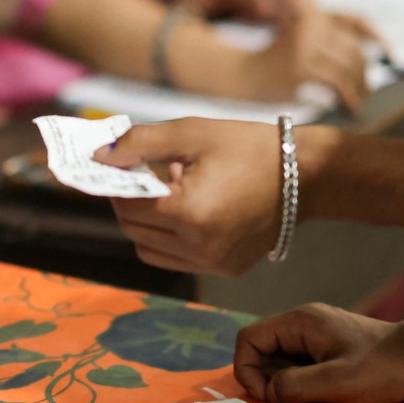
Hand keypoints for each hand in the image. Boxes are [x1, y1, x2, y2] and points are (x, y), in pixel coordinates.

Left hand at [99, 117, 286, 275]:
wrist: (304, 175)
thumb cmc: (247, 147)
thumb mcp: (190, 133)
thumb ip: (139, 144)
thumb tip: (99, 157)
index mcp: (190, 213)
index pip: (127, 205)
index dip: (115, 182)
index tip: (118, 163)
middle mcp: (199, 247)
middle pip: (133, 230)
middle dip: (130, 201)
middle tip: (149, 172)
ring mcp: (213, 263)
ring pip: (149, 249)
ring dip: (147, 222)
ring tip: (175, 191)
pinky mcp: (225, 269)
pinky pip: (176, 259)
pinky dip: (170, 238)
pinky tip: (192, 209)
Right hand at [233, 304, 403, 402]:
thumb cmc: (384, 368)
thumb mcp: (338, 381)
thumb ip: (296, 386)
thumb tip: (269, 393)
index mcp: (300, 323)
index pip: (249, 339)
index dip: (247, 369)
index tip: (267, 398)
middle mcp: (303, 325)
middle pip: (262, 350)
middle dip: (264, 380)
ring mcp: (317, 337)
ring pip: (280, 361)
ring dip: (283, 385)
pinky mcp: (330, 350)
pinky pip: (300, 366)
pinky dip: (300, 384)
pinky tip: (317, 399)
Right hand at [234, 9, 378, 111]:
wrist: (239, 75)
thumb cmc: (274, 67)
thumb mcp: (301, 47)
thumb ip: (329, 51)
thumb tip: (366, 70)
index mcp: (312, 18)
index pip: (354, 34)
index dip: (371, 53)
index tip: (378, 69)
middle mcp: (310, 26)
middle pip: (354, 52)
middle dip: (364, 75)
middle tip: (367, 92)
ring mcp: (305, 44)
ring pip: (348, 68)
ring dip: (359, 89)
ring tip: (359, 103)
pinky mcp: (301, 65)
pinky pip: (337, 83)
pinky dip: (349, 98)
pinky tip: (350, 108)